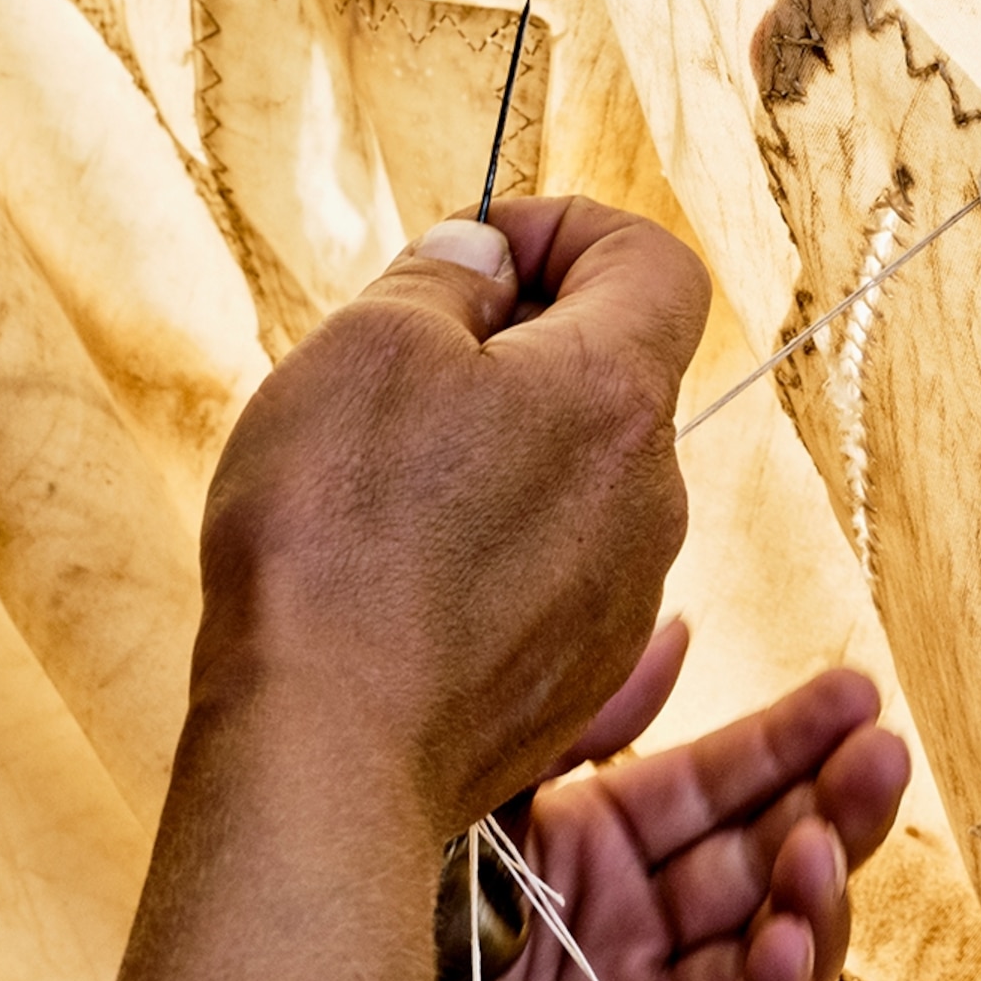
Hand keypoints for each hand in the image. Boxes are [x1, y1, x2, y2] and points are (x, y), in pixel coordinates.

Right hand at [192, 197, 710, 836]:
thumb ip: (444, 277)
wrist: (325, 752)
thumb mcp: (365, 345)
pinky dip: (489, 547)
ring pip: (576, 477)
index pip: (655, 260)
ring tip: (382, 483)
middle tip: (401, 368)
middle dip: (514, 346)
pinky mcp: (575, 674)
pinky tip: (399, 573)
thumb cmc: (338, 538)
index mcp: (617, 395)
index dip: (569, 228)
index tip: (480, 254)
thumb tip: (483, 260)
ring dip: (497, 451)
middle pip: (610, 372)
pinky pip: (551, 571)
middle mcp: (650, 497)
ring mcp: (621, 597)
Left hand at [477, 627, 910, 980]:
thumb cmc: (360, 904)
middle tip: (883, 756)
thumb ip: (585, 722)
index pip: (715, 786)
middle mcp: (623, 927)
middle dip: (829, 808)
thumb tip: (677, 632)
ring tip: (826, 844)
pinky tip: (792, 940)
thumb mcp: (480, 789)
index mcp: (589, 845)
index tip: (857, 694)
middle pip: (755, 863)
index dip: (790, 742)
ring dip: (810, 898)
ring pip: (761, 954)